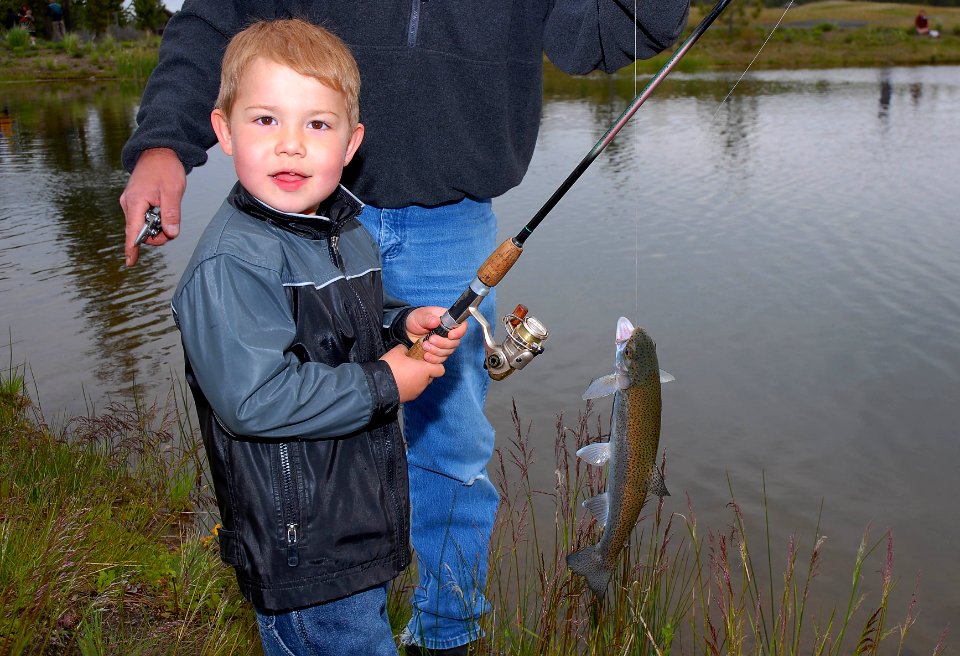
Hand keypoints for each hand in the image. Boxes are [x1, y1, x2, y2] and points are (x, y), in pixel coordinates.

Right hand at [118, 148, 185, 266]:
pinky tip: (162, 212)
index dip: (132, 248)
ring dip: (155, 227)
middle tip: (172, 230)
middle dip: (155, 236)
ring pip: (141, 225)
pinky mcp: (134, 200)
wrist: (159, 150)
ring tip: (169, 216)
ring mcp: (130, 202)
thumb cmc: (166, 168)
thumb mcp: (173, 191)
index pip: (133, 231)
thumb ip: (171, 214)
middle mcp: (128, 204)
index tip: (130, 263)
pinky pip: (142, 217)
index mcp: (135, 202)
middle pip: (139, 231)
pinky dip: (153, 220)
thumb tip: (171, 233)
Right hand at [380, 345, 444, 402]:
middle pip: (431, 377)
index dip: (435, 365)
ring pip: (422, 384)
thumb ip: (405, 349)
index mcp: (424, 370)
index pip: (440, 370)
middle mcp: (424, 383)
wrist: (378, 385)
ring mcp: (417, 392)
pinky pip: (413, 391)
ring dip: (416, 379)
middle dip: (424, 372)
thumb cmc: (391, 366)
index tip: (426, 361)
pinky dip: (410, 386)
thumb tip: (406, 350)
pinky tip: (400, 381)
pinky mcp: (409, 399)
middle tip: (413, 366)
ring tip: (404, 374)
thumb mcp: (397, 351)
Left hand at [405, 306, 467, 363]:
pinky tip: (426, 355)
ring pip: (449, 352)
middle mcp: (449, 332)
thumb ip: (428, 318)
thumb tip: (436, 321)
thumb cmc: (415, 319)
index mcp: (448, 320)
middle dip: (442, 343)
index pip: (462, 326)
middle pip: (455, 342)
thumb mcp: (420, 315)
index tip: (450, 335)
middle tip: (430, 339)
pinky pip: (441, 359)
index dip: (459, 332)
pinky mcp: (439, 352)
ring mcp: (445, 343)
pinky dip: (434, 359)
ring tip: (424, 345)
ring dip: (436, 351)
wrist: (406, 331)